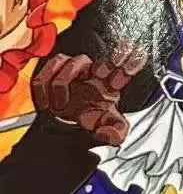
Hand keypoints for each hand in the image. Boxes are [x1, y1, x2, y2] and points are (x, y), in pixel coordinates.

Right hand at [30, 45, 146, 144]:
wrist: (67, 118)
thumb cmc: (91, 116)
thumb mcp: (108, 127)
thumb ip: (116, 133)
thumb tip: (108, 133)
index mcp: (112, 84)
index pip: (129, 67)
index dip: (128, 68)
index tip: (118, 82)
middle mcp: (96, 73)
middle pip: (103, 60)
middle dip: (101, 66)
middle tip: (95, 80)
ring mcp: (75, 69)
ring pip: (71, 62)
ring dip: (61, 83)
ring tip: (60, 106)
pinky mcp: (55, 69)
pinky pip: (46, 70)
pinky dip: (42, 89)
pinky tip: (45, 105)